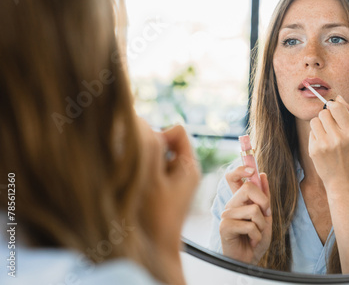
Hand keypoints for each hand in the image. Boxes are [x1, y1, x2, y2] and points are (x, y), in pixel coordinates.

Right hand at [138, 120, 199, 260]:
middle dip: (150, 150)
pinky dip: (144, 173)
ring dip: (145, 162)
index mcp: (189, 165)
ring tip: (141, 183)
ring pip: (157, 155)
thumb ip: (150, 147)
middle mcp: (184, 170)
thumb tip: (142, 120)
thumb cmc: (153, 216)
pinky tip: (139, 188)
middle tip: (143, 173)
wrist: (154, 249)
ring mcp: (174, 179)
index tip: (148, 156)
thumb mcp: (151, 177)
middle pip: (166, 141)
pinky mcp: (164, 187)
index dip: (160, 135)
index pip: (177, 131)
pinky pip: (153, 168)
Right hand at [219, 166, 271, 264]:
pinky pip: (249, 225)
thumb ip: (264, 196)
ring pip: (253, 209)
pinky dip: (256, 235)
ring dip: (261, 225)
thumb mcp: (265, 216)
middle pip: (248, 188)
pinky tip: (251, 241)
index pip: (232, 178)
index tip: (252, 169)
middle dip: (264, 201)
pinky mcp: (225, 226)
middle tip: (266, 215)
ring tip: (256, 234)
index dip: (240, 169)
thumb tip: (262, 174)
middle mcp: (231, 205)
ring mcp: (226, 215)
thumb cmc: (255, 239)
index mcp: (239, 200)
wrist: (249, 261)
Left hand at [308, 95, 348, 188]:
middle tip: (331, 127)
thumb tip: (338, 97)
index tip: (334, 109)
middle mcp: (338, 137)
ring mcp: (324, 144)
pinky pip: (311, 132)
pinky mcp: (314, 150)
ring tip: (327, 135)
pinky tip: (323, 145)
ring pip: (315, 121)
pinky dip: (316, 135)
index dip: (333, 105)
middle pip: (323, 113)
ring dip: (319, 125)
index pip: (336, 107)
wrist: (343, 181)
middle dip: (326, 117)